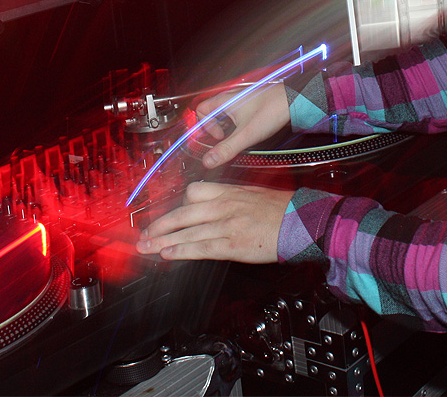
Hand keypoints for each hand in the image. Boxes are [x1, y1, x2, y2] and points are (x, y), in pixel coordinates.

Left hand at [136, 181, 293, 263]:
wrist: (303, 221)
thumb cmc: (285, 209)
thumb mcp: (255, 194)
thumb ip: (233, 199)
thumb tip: (217, 206)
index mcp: (230, 192)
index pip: (194, 192)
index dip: (177, 205)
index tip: (167, 214)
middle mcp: (224, 206)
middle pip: (183, 213)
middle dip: (159, 225)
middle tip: (143, 234)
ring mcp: (227, 225)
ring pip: (187, 231)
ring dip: (162, 241)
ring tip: (146, 248)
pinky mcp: (233, 244)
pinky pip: (201, 247)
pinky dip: (182, 251)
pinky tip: (168, 255)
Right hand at [195, 82, 289, 168]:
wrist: (295, 100)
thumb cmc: (273, 109)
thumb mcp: (247, 134)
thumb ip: (226, 148)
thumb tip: (208, 161)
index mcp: (225, 100)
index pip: (201, 110)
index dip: (205, 126)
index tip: (219, 137)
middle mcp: (231, 97)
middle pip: (212, 113)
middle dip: (216, 128)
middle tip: (227, 138)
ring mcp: (242, 98)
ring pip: (225, 113)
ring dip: (228, 126)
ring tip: (240, 135)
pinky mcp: (252, 102)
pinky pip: (237, 113)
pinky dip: (239, 123)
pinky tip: (250, 130)